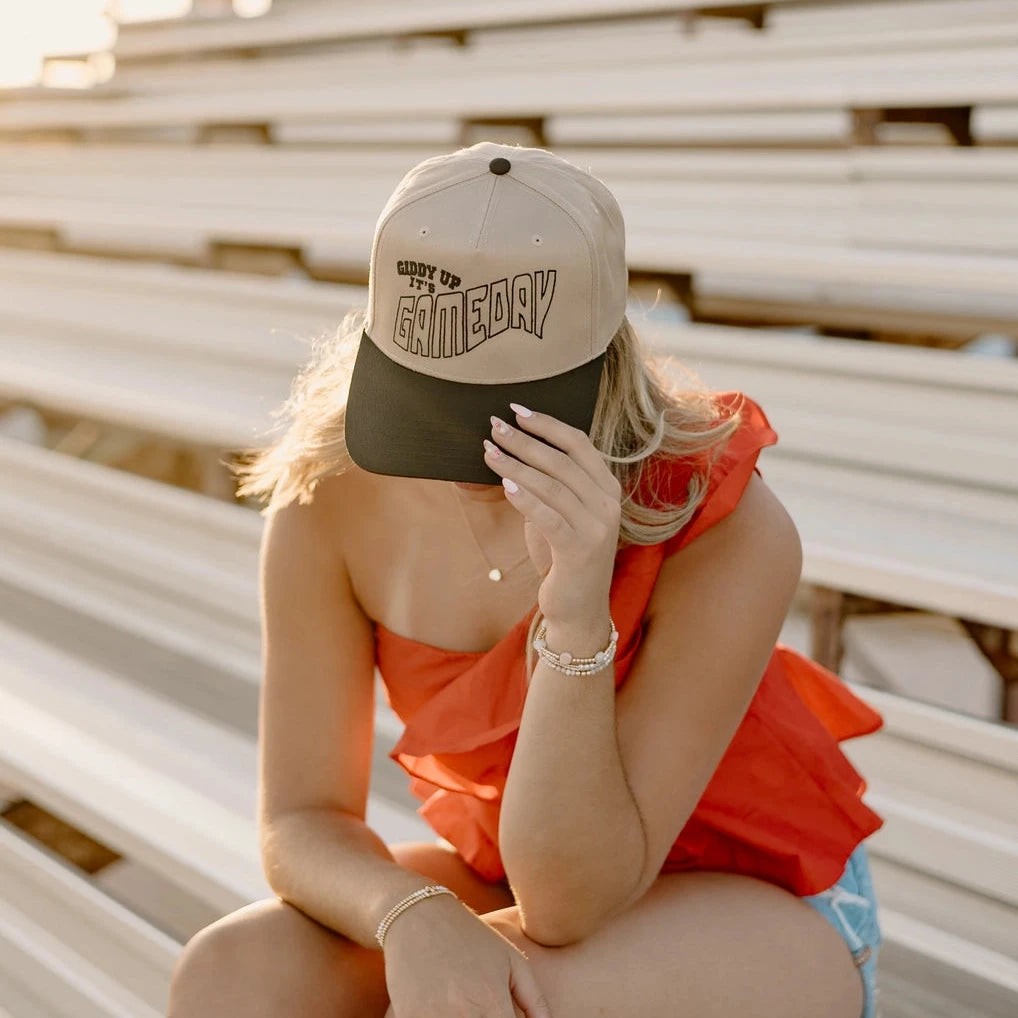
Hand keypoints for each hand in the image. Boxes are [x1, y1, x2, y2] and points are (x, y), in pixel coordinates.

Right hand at [380, 894, 549, 1017]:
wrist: (418, 916)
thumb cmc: (471, 937)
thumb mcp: (511, 960)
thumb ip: (534, 1000)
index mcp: (491, 1002)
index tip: (504, 1016)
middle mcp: (462, 1014)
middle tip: (484, 1007)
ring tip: (465, 1002)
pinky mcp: (408, 1017)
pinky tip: (442, 1005)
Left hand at [484, 404, 620, 626]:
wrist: (578, 609)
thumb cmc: (564, 557)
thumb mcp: (559, 514)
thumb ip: (548, 485)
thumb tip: (511, 451)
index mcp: (607, 489)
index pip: (579, 444)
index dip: (547, 424)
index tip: (516, 410)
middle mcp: (608, 504)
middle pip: (562, 460)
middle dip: (524, 441)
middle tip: (494, 427)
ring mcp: (598, 527)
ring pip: (553, 484)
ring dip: (516, 464)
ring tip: (488, 451)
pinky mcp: (580, 549)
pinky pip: (549, 516)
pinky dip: (525, 497)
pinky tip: (504, 483)